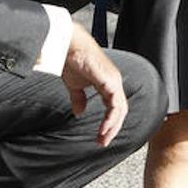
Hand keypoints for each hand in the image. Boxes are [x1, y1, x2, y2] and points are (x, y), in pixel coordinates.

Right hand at [61, 22, 126, 146]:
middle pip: (120, 110)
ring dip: (112, 126)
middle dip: (112, 128)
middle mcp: (114, 82)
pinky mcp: (109, 81)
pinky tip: (104, 128)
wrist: (67, 45)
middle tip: (103, 142)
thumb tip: (79, 111)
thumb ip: (79, 98)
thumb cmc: (71, 60)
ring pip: (120, 109)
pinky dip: (111, 118)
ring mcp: (113, 80)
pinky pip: (115, 104)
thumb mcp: (75, 85)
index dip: (109, 122)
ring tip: (103, 139)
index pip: (115, 107)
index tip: (100, 136)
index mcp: (108, 83)